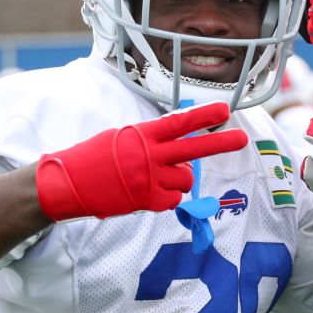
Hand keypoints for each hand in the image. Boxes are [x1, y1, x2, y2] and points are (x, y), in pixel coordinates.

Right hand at [35, 102, 247, 220]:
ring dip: (178, 178)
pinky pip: (174, 200)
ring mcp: (148, 180)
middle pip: (192, 149)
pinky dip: (167, 196)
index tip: (224, 110)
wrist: (69, 183)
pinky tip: (148, 191)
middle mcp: (148, 156)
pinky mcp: (146, 201)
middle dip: (221, 143)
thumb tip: (177, 148)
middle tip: (243, 138)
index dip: (203, 117)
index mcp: (142, 135)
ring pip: (185, 179)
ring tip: (155, 176)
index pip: (178, 123)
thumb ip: (151, 140)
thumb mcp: (122, 138)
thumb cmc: (95, 157)